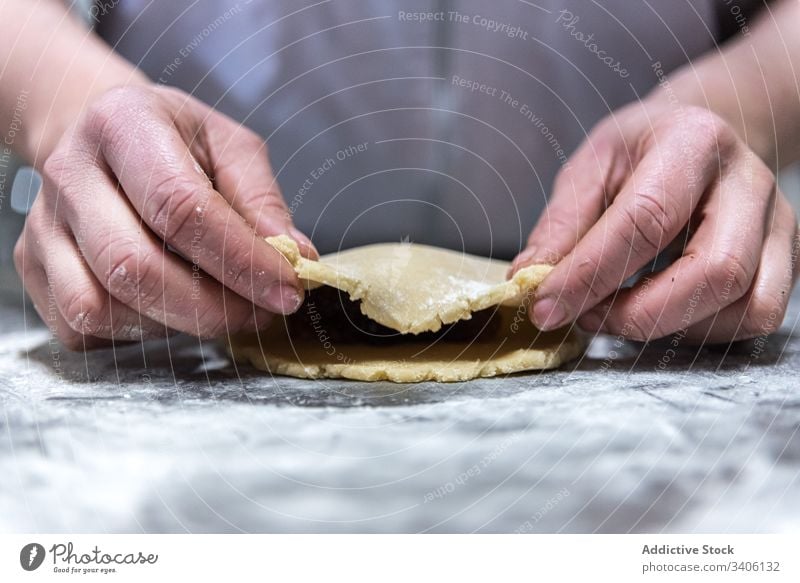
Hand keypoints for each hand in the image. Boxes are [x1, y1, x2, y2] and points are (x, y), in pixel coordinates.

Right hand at [14, 85, 315, 349]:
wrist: (95, 134)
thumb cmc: (172, 140)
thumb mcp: (228, 146)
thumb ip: (262, 199)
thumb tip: (297, 256)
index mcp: (124, 125)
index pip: (181, 207)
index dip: (240, 260)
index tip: (286, 289)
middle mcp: (70, 174)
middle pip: (135, 267)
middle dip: (213, 309)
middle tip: (260, 314)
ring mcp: (43, 225)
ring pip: (103, 307)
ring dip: (176, 326)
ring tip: (219, 309)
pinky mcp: (31, 267)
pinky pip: (81, 327)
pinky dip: (136, 334)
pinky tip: (170, 309)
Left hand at [512, 101, 798, 342]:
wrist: (706, 133)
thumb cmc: (643, 150)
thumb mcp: (591, 166)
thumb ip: (562, 223)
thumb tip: (527, 280)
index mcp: (692, 143)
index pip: (644, 220)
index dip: (589, 274)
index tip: (544, 307)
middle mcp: (748, 183)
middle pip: (714, 271)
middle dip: (637, 313)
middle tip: (584, 317)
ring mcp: (777, 223)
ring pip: (744, 304)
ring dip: (669, 327)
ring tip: (614, 314)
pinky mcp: (786, 258)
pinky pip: (757, 316)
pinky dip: (702, 332)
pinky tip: (659, 313)